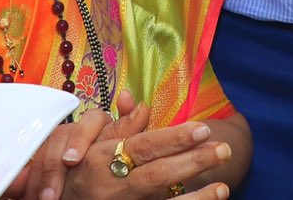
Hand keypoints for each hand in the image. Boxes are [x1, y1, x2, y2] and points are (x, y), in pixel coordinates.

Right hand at [17, 93, 233, 199]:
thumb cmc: (69, 169)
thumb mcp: (86, 142)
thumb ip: (117, 126)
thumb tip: (138, 102)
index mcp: (102, 159)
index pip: (144, 146)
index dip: (174, 138)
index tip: (203, 128)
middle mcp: (111, 185)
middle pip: (157, 174)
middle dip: (192, 163)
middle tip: (223, 150)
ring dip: (194, 198)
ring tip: (224, 189)